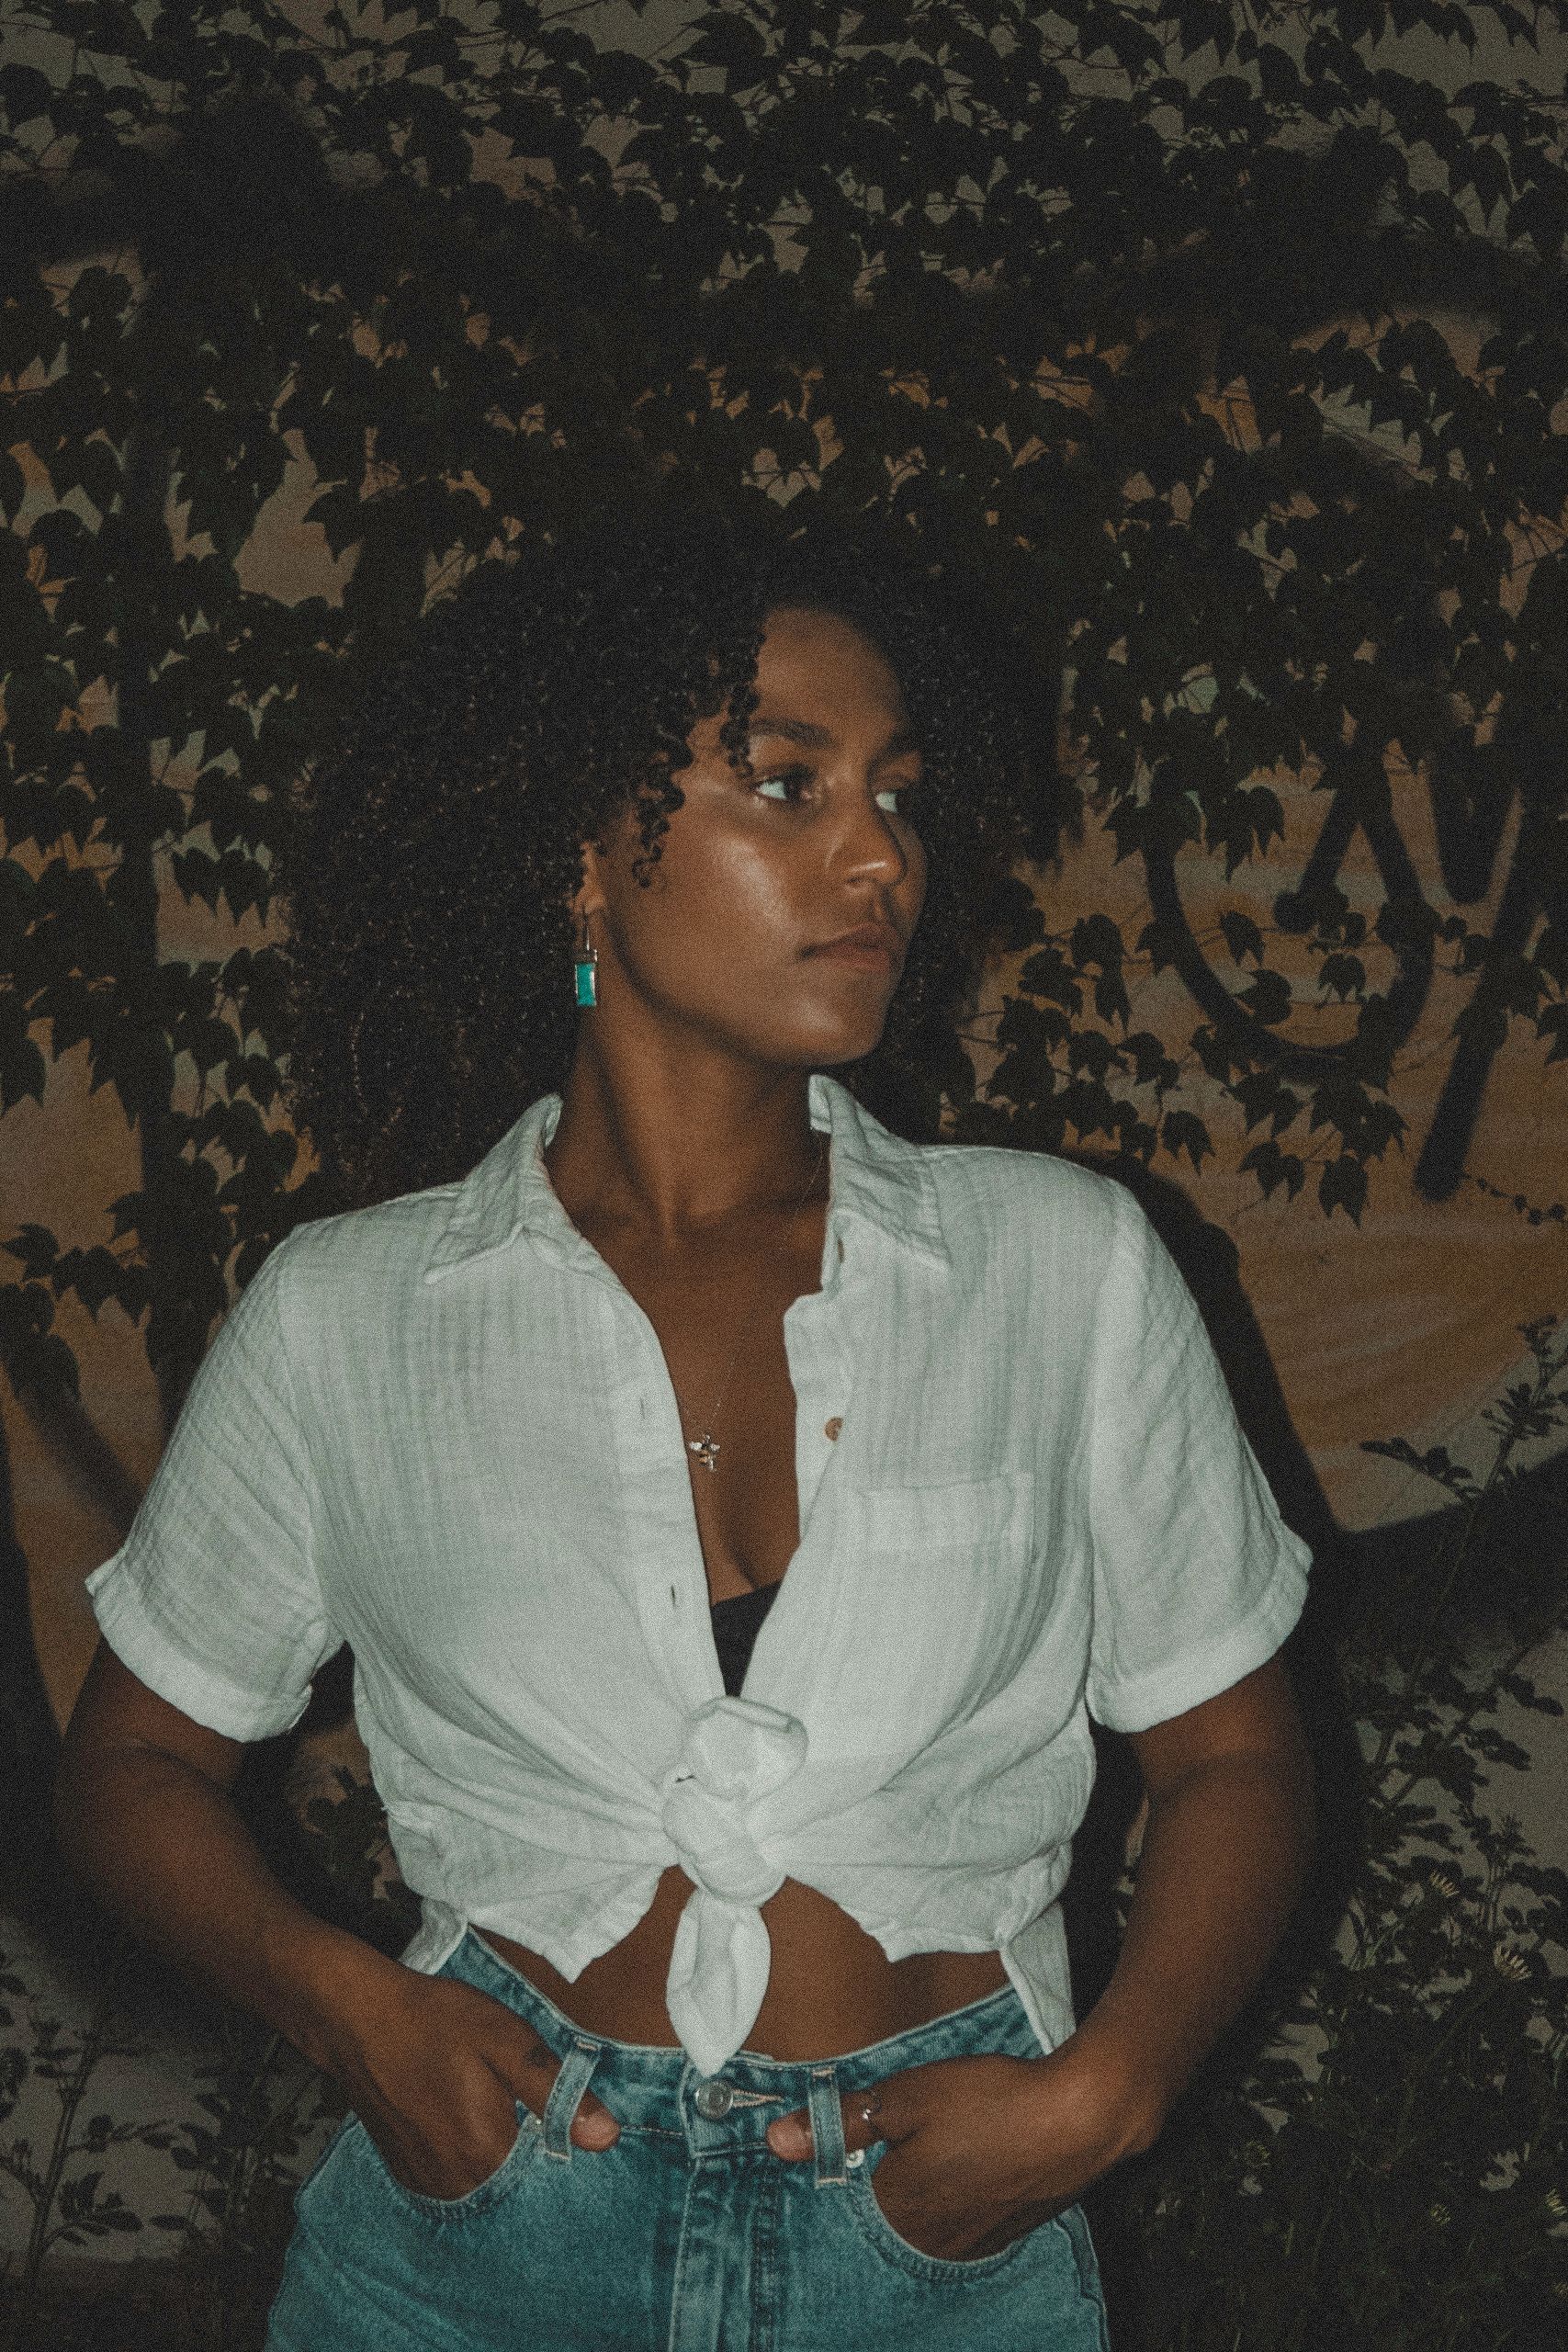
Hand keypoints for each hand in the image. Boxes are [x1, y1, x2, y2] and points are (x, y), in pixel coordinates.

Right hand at [330, 1966, 619, 2200]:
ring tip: (482, 2100)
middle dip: (525, 2144)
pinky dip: (464, 2153)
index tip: (552, 2108)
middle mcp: (455, 2183)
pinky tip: (459, 2113)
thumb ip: (554, 2091)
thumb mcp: (507, 2041)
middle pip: (514, 2181)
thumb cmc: (436, 2021)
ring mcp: (426, 2182)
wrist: (359, 2019)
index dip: (557, 2139)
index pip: (547, 2172)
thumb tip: (606, 2137)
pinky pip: (453, 2177)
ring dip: (493, 2150)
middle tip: (511, 2094)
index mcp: (486, 2154)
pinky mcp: (406, 2172)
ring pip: (483, 2180)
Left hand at [764, 2043, 1145, 2261]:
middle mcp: (935, 2246)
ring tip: (942, 2141)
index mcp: (899, 2216)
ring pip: (930, 2217)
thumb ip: (840, 2121)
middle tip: (903, 2134)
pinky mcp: (1012, 2230)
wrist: (1080, 2118)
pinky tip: (977, 2155)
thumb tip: (775, 2139)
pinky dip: (964, 2190)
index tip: (856, 2140)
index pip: (849, 2204)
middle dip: (887, 2178)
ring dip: (927, 2185)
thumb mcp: (903, 2097)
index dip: (850, 2164)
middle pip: (890, 2216)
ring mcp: (978, 2243)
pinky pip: (968, 2217)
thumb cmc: (987, 2104)